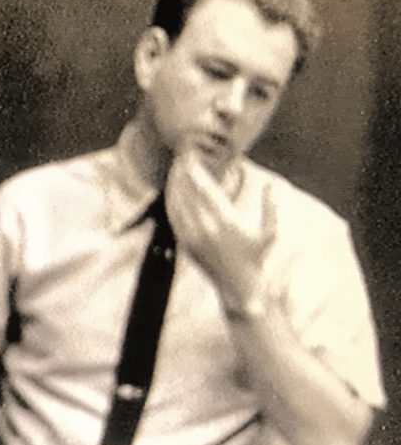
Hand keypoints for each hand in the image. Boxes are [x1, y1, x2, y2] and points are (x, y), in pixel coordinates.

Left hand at [165, 151, 275, 313]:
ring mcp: (192, 238)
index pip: (204, 189)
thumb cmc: (258, 260)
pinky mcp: (186, 245)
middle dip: (182, 172)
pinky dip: (171, 202)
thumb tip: (273, 185)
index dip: (195, 170)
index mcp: (225, 222)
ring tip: (175, 168)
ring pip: (176, 205)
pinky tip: (172, 192)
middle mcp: (205, 229)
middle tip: (180, 155)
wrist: (239, 289)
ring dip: (174, 185)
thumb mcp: (271, 235)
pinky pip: (173, 219)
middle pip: (186, 193)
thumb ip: (272, 209)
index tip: (191, 155)